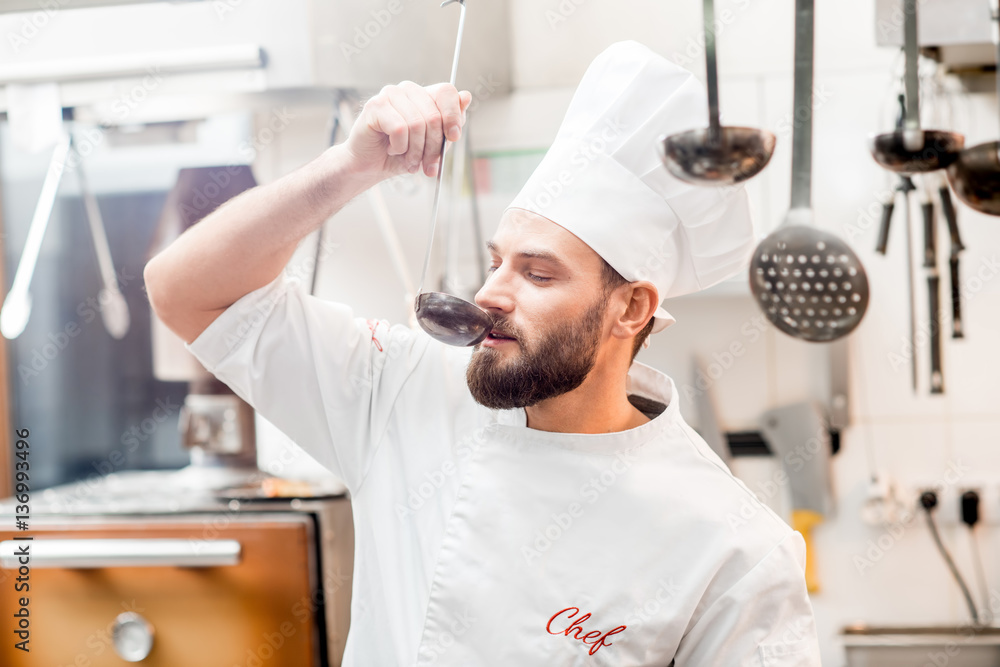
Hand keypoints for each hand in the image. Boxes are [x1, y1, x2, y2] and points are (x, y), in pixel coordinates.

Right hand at [344, 81, 472, 180]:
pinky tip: (392, 149)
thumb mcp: (434, 143)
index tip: (453, 138)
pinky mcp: (375, 106)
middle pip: (433, 115)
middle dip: (434, 147)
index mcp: (424, 94)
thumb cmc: (401, 153)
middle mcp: (407, 89)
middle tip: (428, 166)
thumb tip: (466, 96)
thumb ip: (450, 123)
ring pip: (417, 124)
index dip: (453, 116)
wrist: (371, 166)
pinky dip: (400, 147)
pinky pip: (400, 129)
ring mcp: (390, 95)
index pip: (446, 92)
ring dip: (415, 151)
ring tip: (408, 159)